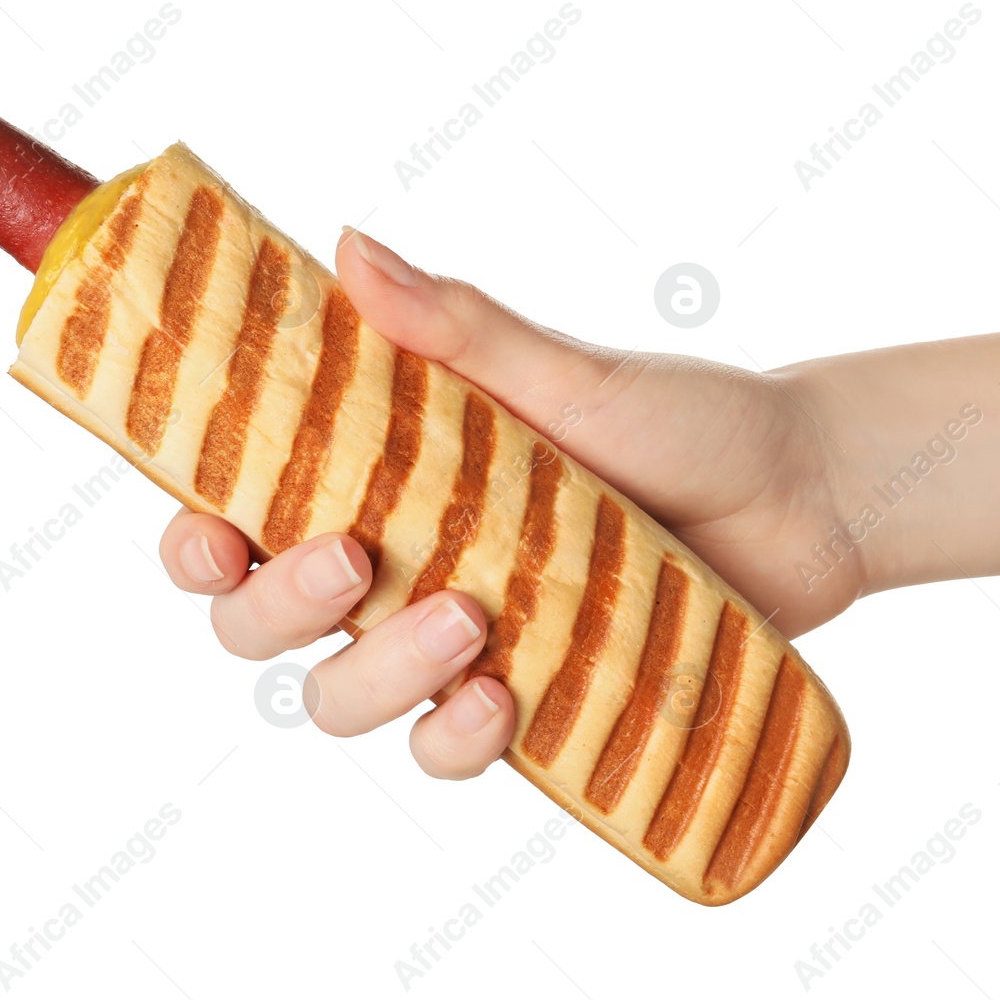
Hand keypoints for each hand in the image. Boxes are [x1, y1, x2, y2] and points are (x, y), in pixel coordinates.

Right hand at [159, 229, 859, 779]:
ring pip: (340, 701)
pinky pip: (445, 753)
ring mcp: (454, 646)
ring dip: (377, 674)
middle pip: (257, 628)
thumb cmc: (684, 417)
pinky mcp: (522, 707)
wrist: (805, 498)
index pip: (238, 521)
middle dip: (277, 607)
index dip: (194, 542)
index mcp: (380, 479)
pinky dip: (456, 738)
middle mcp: (398, 569)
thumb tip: (351, 247)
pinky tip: (506, 697)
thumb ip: (458, 328)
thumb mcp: (570, 372)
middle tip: (355, 558)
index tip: (213, 528)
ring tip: (472, 619)